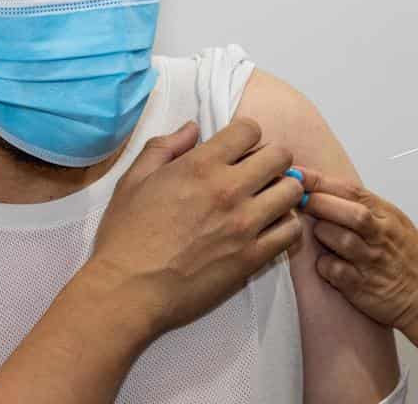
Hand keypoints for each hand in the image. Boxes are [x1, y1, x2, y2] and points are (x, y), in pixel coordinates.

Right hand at [89, 119, 304, 333]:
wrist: (128, 290)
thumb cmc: (125, 235)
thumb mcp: (133, 180)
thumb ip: (165, 147)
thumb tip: (193, 128)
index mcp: (200, 166)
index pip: (249, 129)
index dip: (246, 135)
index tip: (238, 150)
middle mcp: (228, 189)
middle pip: (280, 156)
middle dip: (271, 159)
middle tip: (258, 174)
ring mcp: (244, 224)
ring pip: (292, 191)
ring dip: (282, 191)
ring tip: (265, 202)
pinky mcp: (252, 257)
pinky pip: (291, 231)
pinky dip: (285, 226)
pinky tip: (268, 229)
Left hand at [296, 168, 417, 335]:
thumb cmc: (410, 259)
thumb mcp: (395, 223)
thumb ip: (363, 207)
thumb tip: (322, 190)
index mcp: (387, 215)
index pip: (350, 190)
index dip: (319, 181)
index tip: (297, 174)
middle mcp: (381, 236)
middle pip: (345, 212)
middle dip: (317, 203)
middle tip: (297, 201)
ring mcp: (371, 261)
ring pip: (337, 238)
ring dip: (321, 235)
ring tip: (323, 237)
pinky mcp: (362, 286)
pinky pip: (333, 270)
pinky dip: (324, 265)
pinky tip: (329, 264)